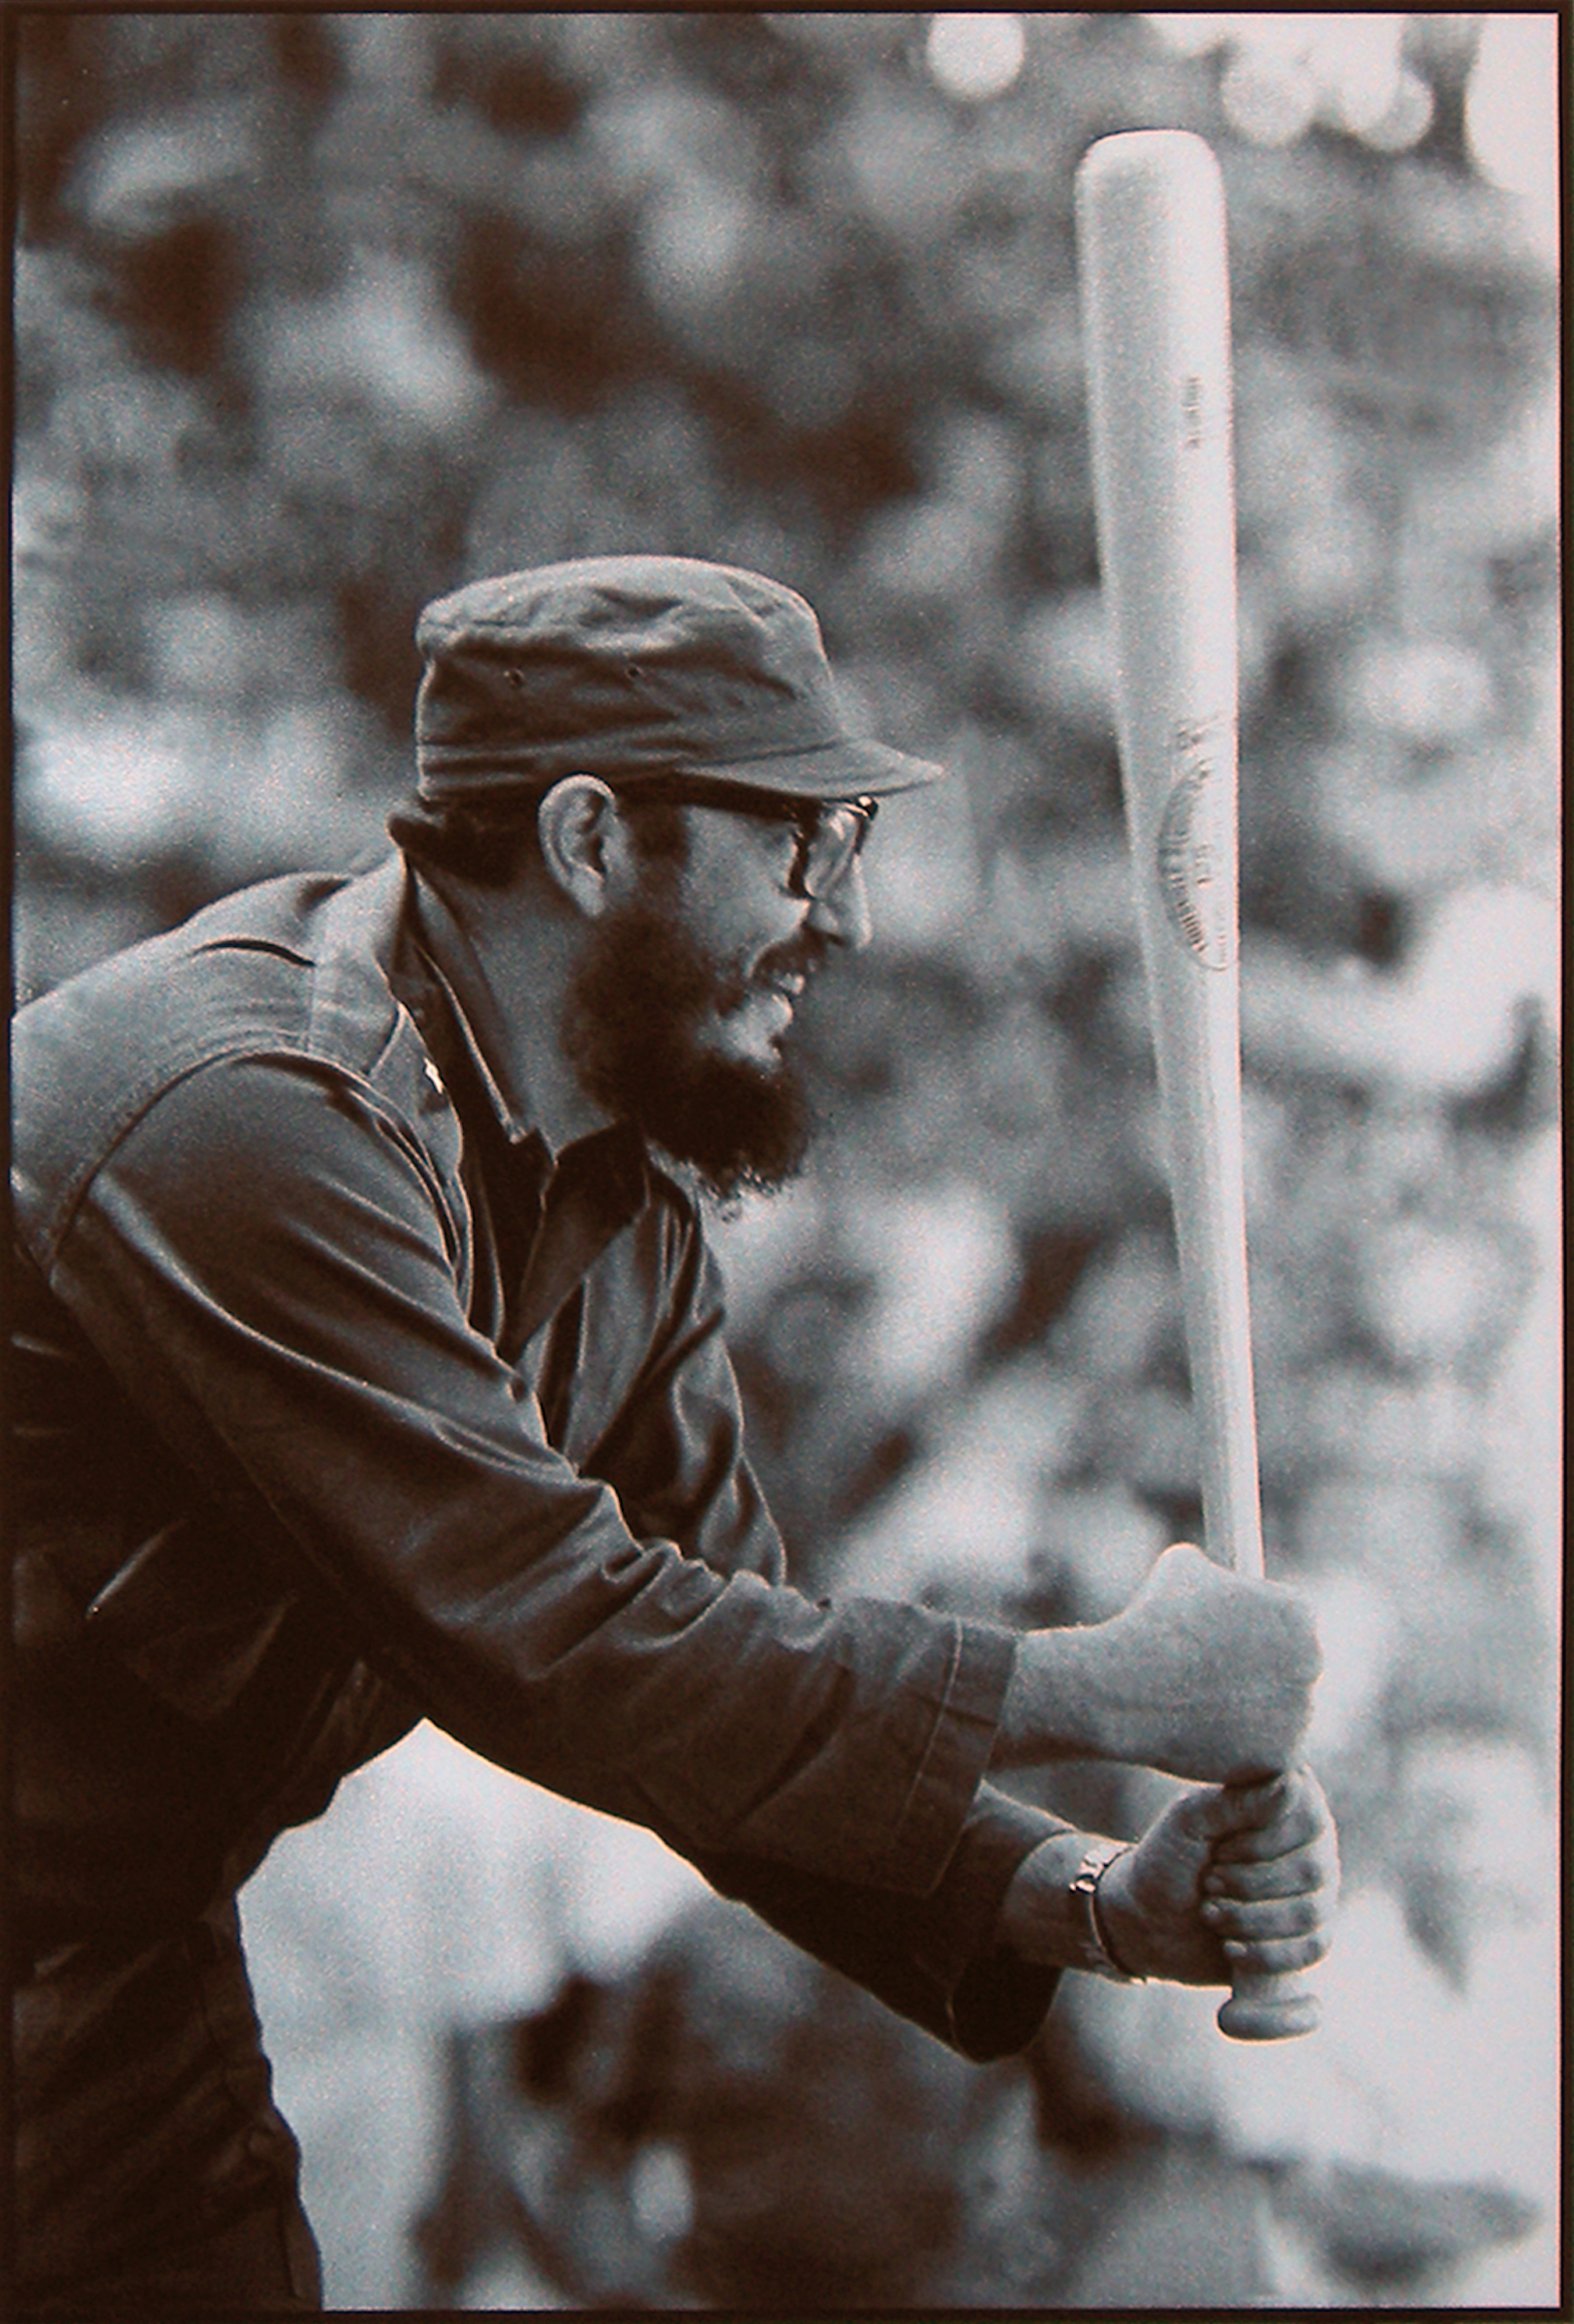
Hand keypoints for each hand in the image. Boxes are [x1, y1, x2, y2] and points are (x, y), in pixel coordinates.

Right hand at [1079, 1542, 1321, 1780]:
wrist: (1131, 1684)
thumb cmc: (1154, 1618)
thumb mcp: (1182, 1565)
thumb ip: (1212, 1569)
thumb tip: (1209, 1570)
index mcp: (1298, 1612)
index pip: (1290, 1619)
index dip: (1259, 1625)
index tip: (1233, 1634)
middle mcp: (1311, 1663)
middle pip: (1292, 1667)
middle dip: (1263, 1669)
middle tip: (1219, 1671)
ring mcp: (1299, 1716)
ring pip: (1277, 1712)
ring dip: (1251, 1709)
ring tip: (1200, 1701)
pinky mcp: (1279, 1760)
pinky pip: (1260, 1752)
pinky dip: (1238, 1747)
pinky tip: (1203, 1732)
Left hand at [1096, 1767, 1339, 1986]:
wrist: (1151, 1920)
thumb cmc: (1169, 1858)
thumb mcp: (1189, 1821)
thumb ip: (1237, 1802)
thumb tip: (1293, 1782)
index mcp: (1287, 1800)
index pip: (1308, 1821)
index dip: (1259, 1845)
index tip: (1218, 1851)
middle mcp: (1312, 1841)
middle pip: (1313, 1871)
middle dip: (1249, 1886)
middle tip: (1208, 1884)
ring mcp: (1317, 1889)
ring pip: (1312, 1913)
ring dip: (1250, 1920)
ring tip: (1211, 1912)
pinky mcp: (1310, 1934)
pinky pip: (1314, 1949)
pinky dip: (1265, 1954)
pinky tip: (1231, 1948)